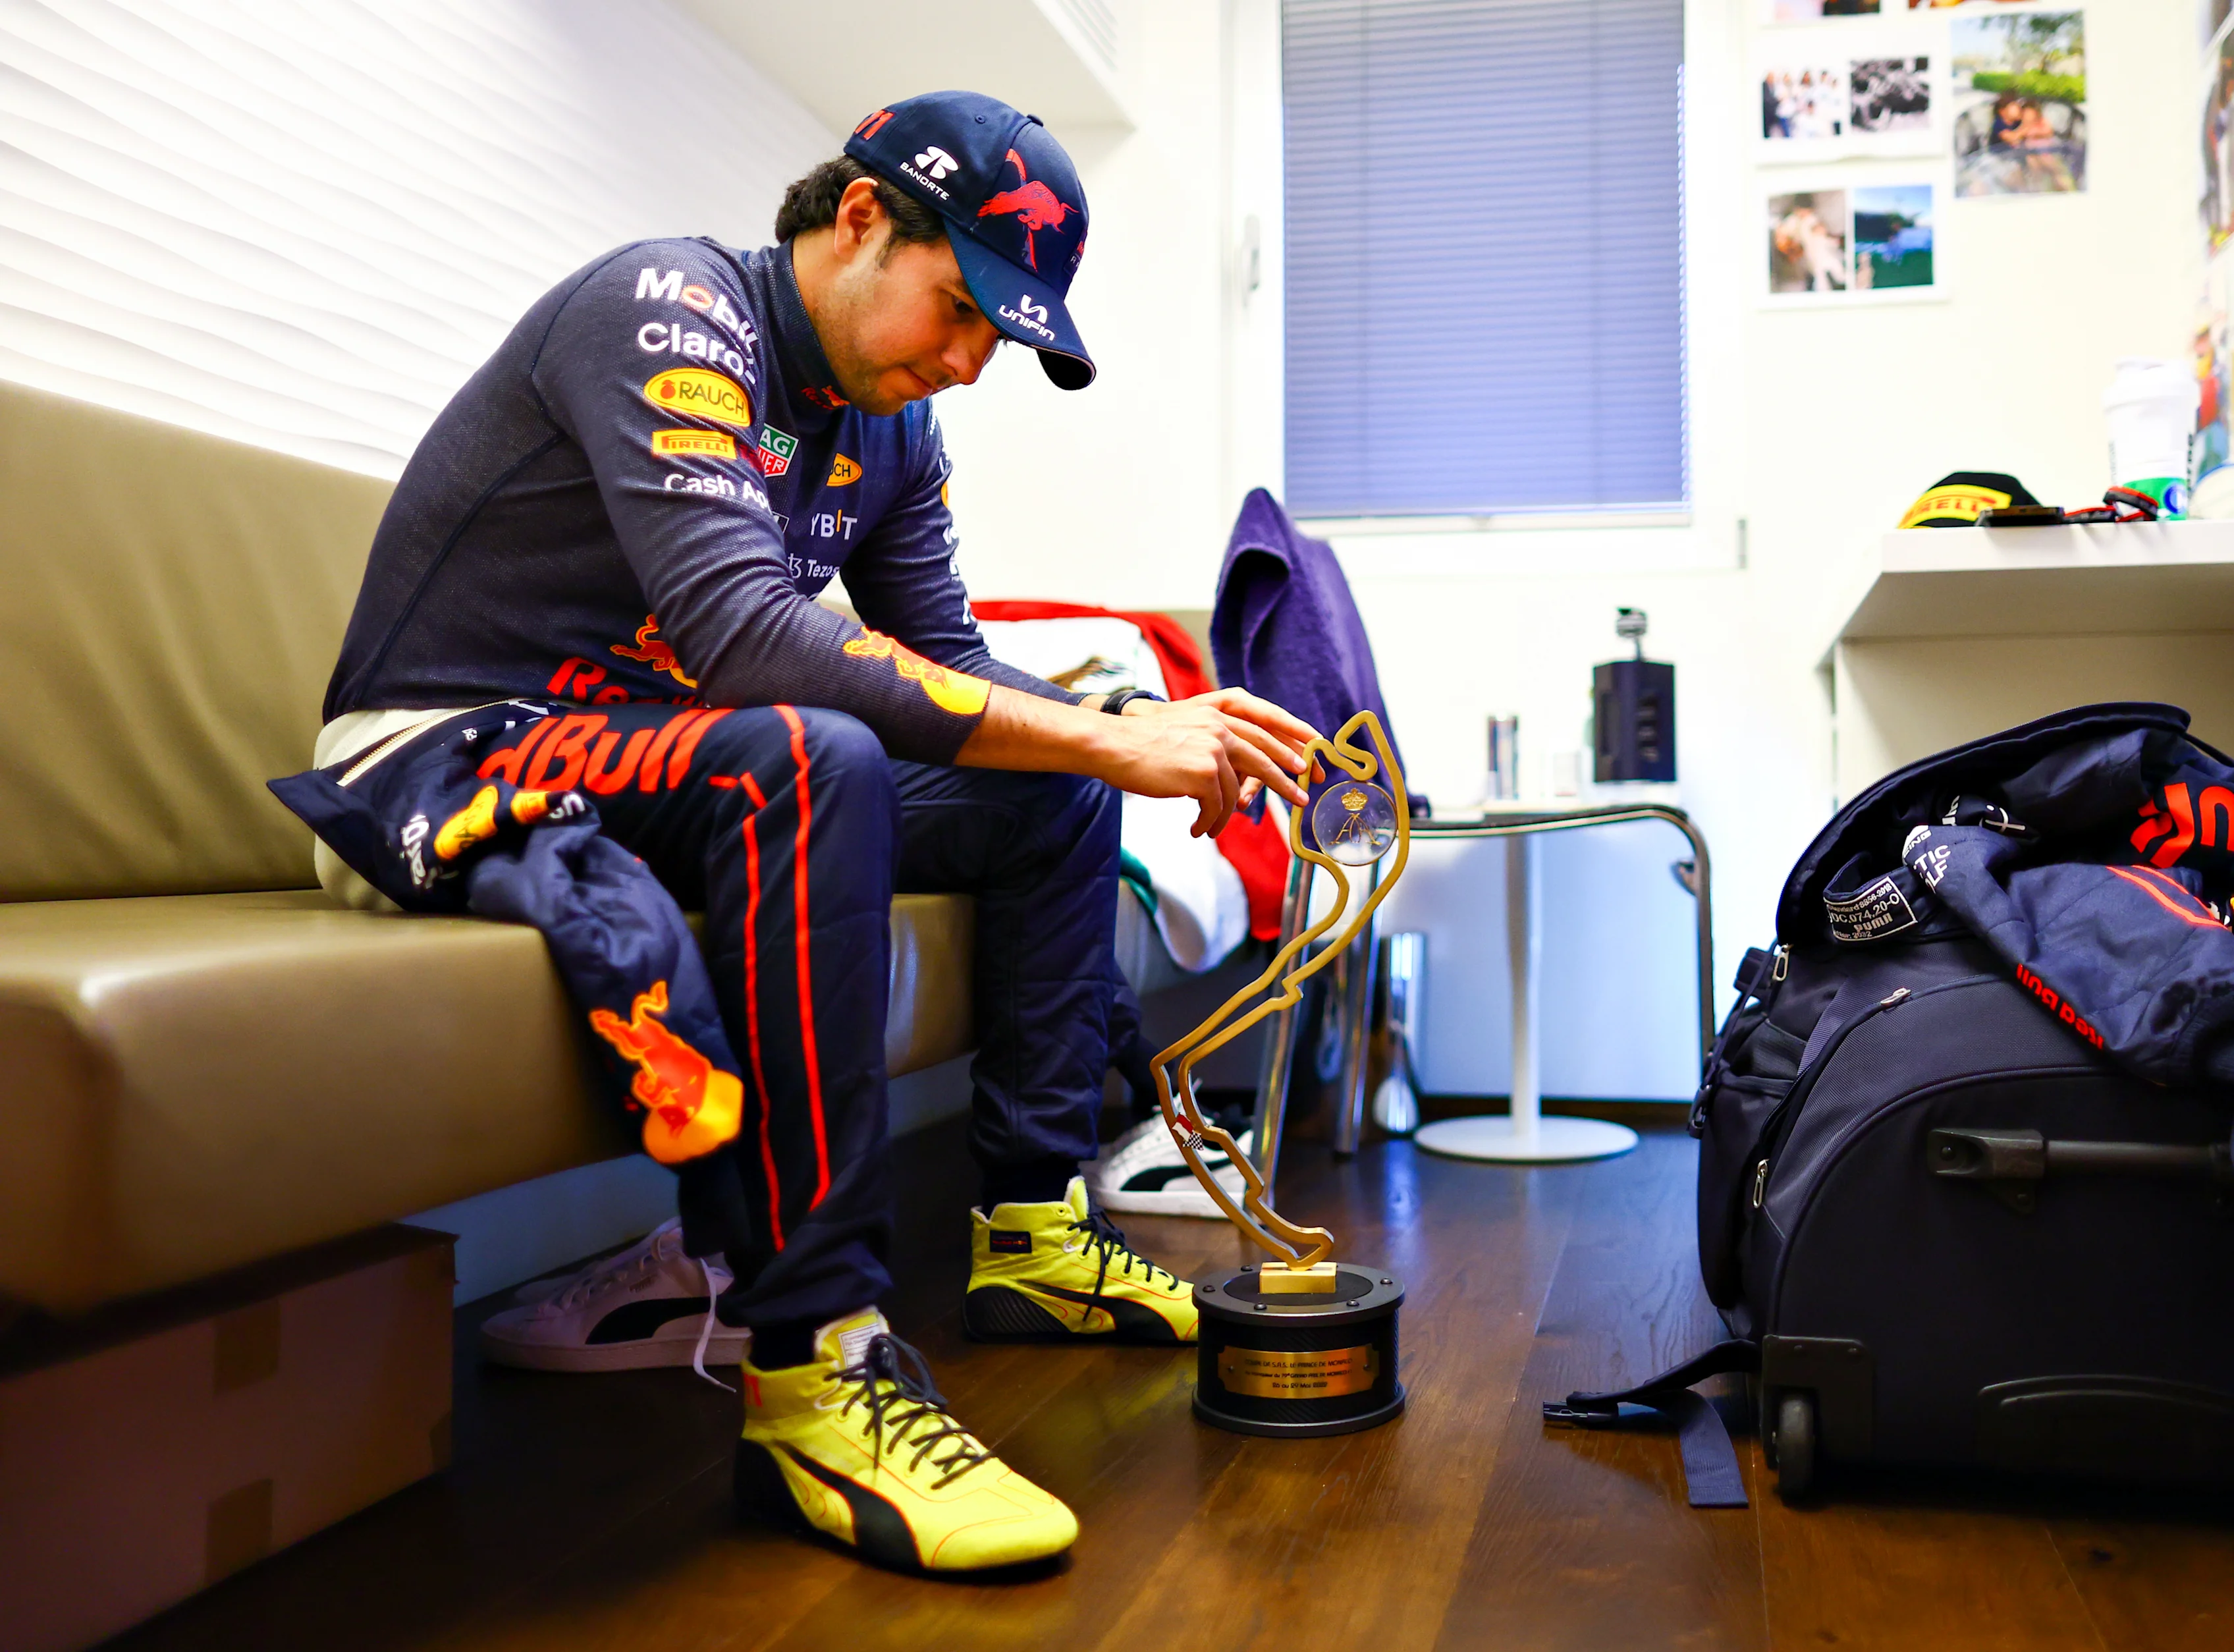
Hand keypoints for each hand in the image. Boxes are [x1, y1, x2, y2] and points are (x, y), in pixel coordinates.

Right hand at [955, 686, 1318, 837]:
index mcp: (1216, 715)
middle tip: (1302, 799)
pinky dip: (1209, 823)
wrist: (1112, 745)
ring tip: (1210, 828)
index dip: (1287, 749)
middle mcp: (1220, 728)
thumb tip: (1233, 779)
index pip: (1262, 732)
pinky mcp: (1204, 774)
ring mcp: (1213, 750)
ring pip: (1235, 793)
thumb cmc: (1139, 746)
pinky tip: (1196, 830)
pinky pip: (1217, 808)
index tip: (1306, 764)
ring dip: (1224, 816)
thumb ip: (1211, 747)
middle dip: (1286, 782)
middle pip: (1264, 758)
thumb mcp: (1183, 735)